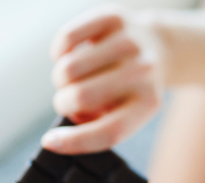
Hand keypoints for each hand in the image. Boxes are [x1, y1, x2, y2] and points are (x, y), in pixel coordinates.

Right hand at [42, 5, 163, 153]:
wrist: (155, 47)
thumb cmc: (127, 91)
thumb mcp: (122, 114)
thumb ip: (95, 128)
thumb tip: (59, 137)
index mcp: (147, 104)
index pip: (108, 131)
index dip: (75, 141)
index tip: (50, 142)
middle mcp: (142, 72)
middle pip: (80, 97)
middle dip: (64, 104)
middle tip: (70, 100)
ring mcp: (128, 42)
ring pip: (67, 69)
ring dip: (61, 79)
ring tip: (76, 78)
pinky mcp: (112, 18)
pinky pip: (66, 39)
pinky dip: (60, 53)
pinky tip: (74, 55)